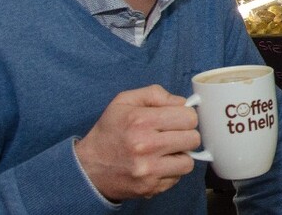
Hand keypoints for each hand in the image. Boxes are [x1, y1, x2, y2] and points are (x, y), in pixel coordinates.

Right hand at [74, 85, 200, 200]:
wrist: (88, 168)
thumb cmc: (109, 132)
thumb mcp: (124, 102)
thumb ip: (155, 94)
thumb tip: (183, 103)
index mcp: (141, 121)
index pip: (188, 117)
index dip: (185, 117)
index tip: (175, 120)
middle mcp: (145, 146)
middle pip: (193, 138)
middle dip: (185, 135)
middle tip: (171, 136)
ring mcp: (148, 169)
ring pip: (189, 161)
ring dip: (180, 155)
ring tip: (165, 151)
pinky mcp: (150, 187)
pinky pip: (177, 178)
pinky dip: (171, 171)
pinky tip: (157, 164)